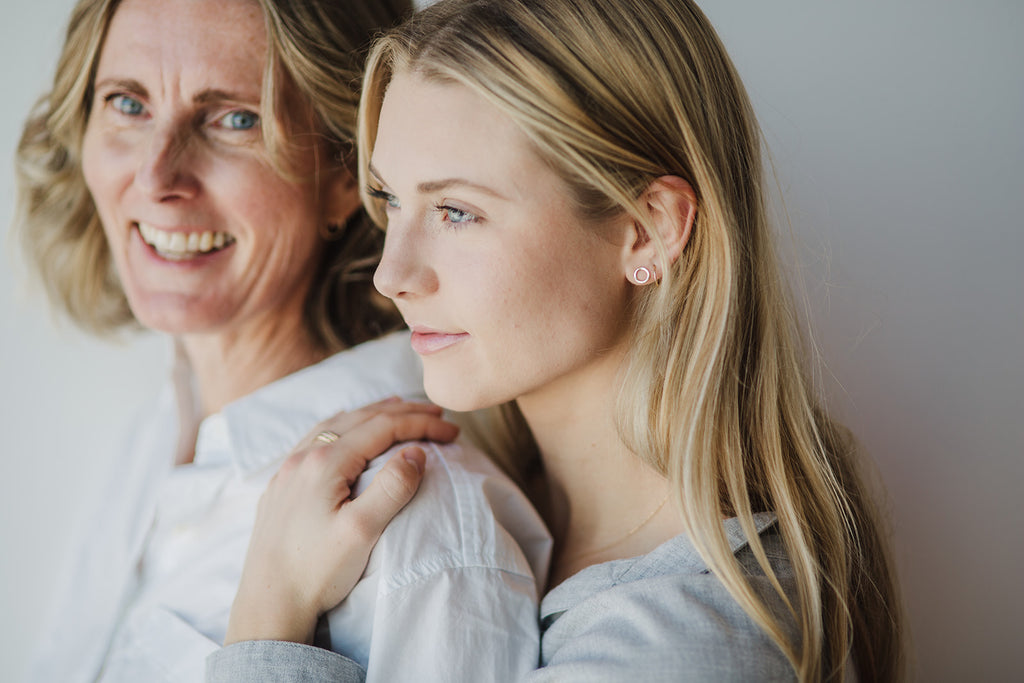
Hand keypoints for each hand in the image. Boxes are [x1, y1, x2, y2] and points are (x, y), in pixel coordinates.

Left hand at [224, 398, 458, 645]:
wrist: (267, 606)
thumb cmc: (315, 573)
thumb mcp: (362, 531)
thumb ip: (392, 487)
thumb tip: (416, 452)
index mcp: (324, 462)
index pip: (383, 427)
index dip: (421, 424)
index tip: (453, 432)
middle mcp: (302, 457)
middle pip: (360, 418)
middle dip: (402, 413)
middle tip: (437, 416)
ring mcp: (287, 471)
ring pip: (336, 426)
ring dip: (371, 415)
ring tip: (398, 409)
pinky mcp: (281, 487)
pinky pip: (317, 439)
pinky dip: (344, 427)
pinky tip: (348, 433)